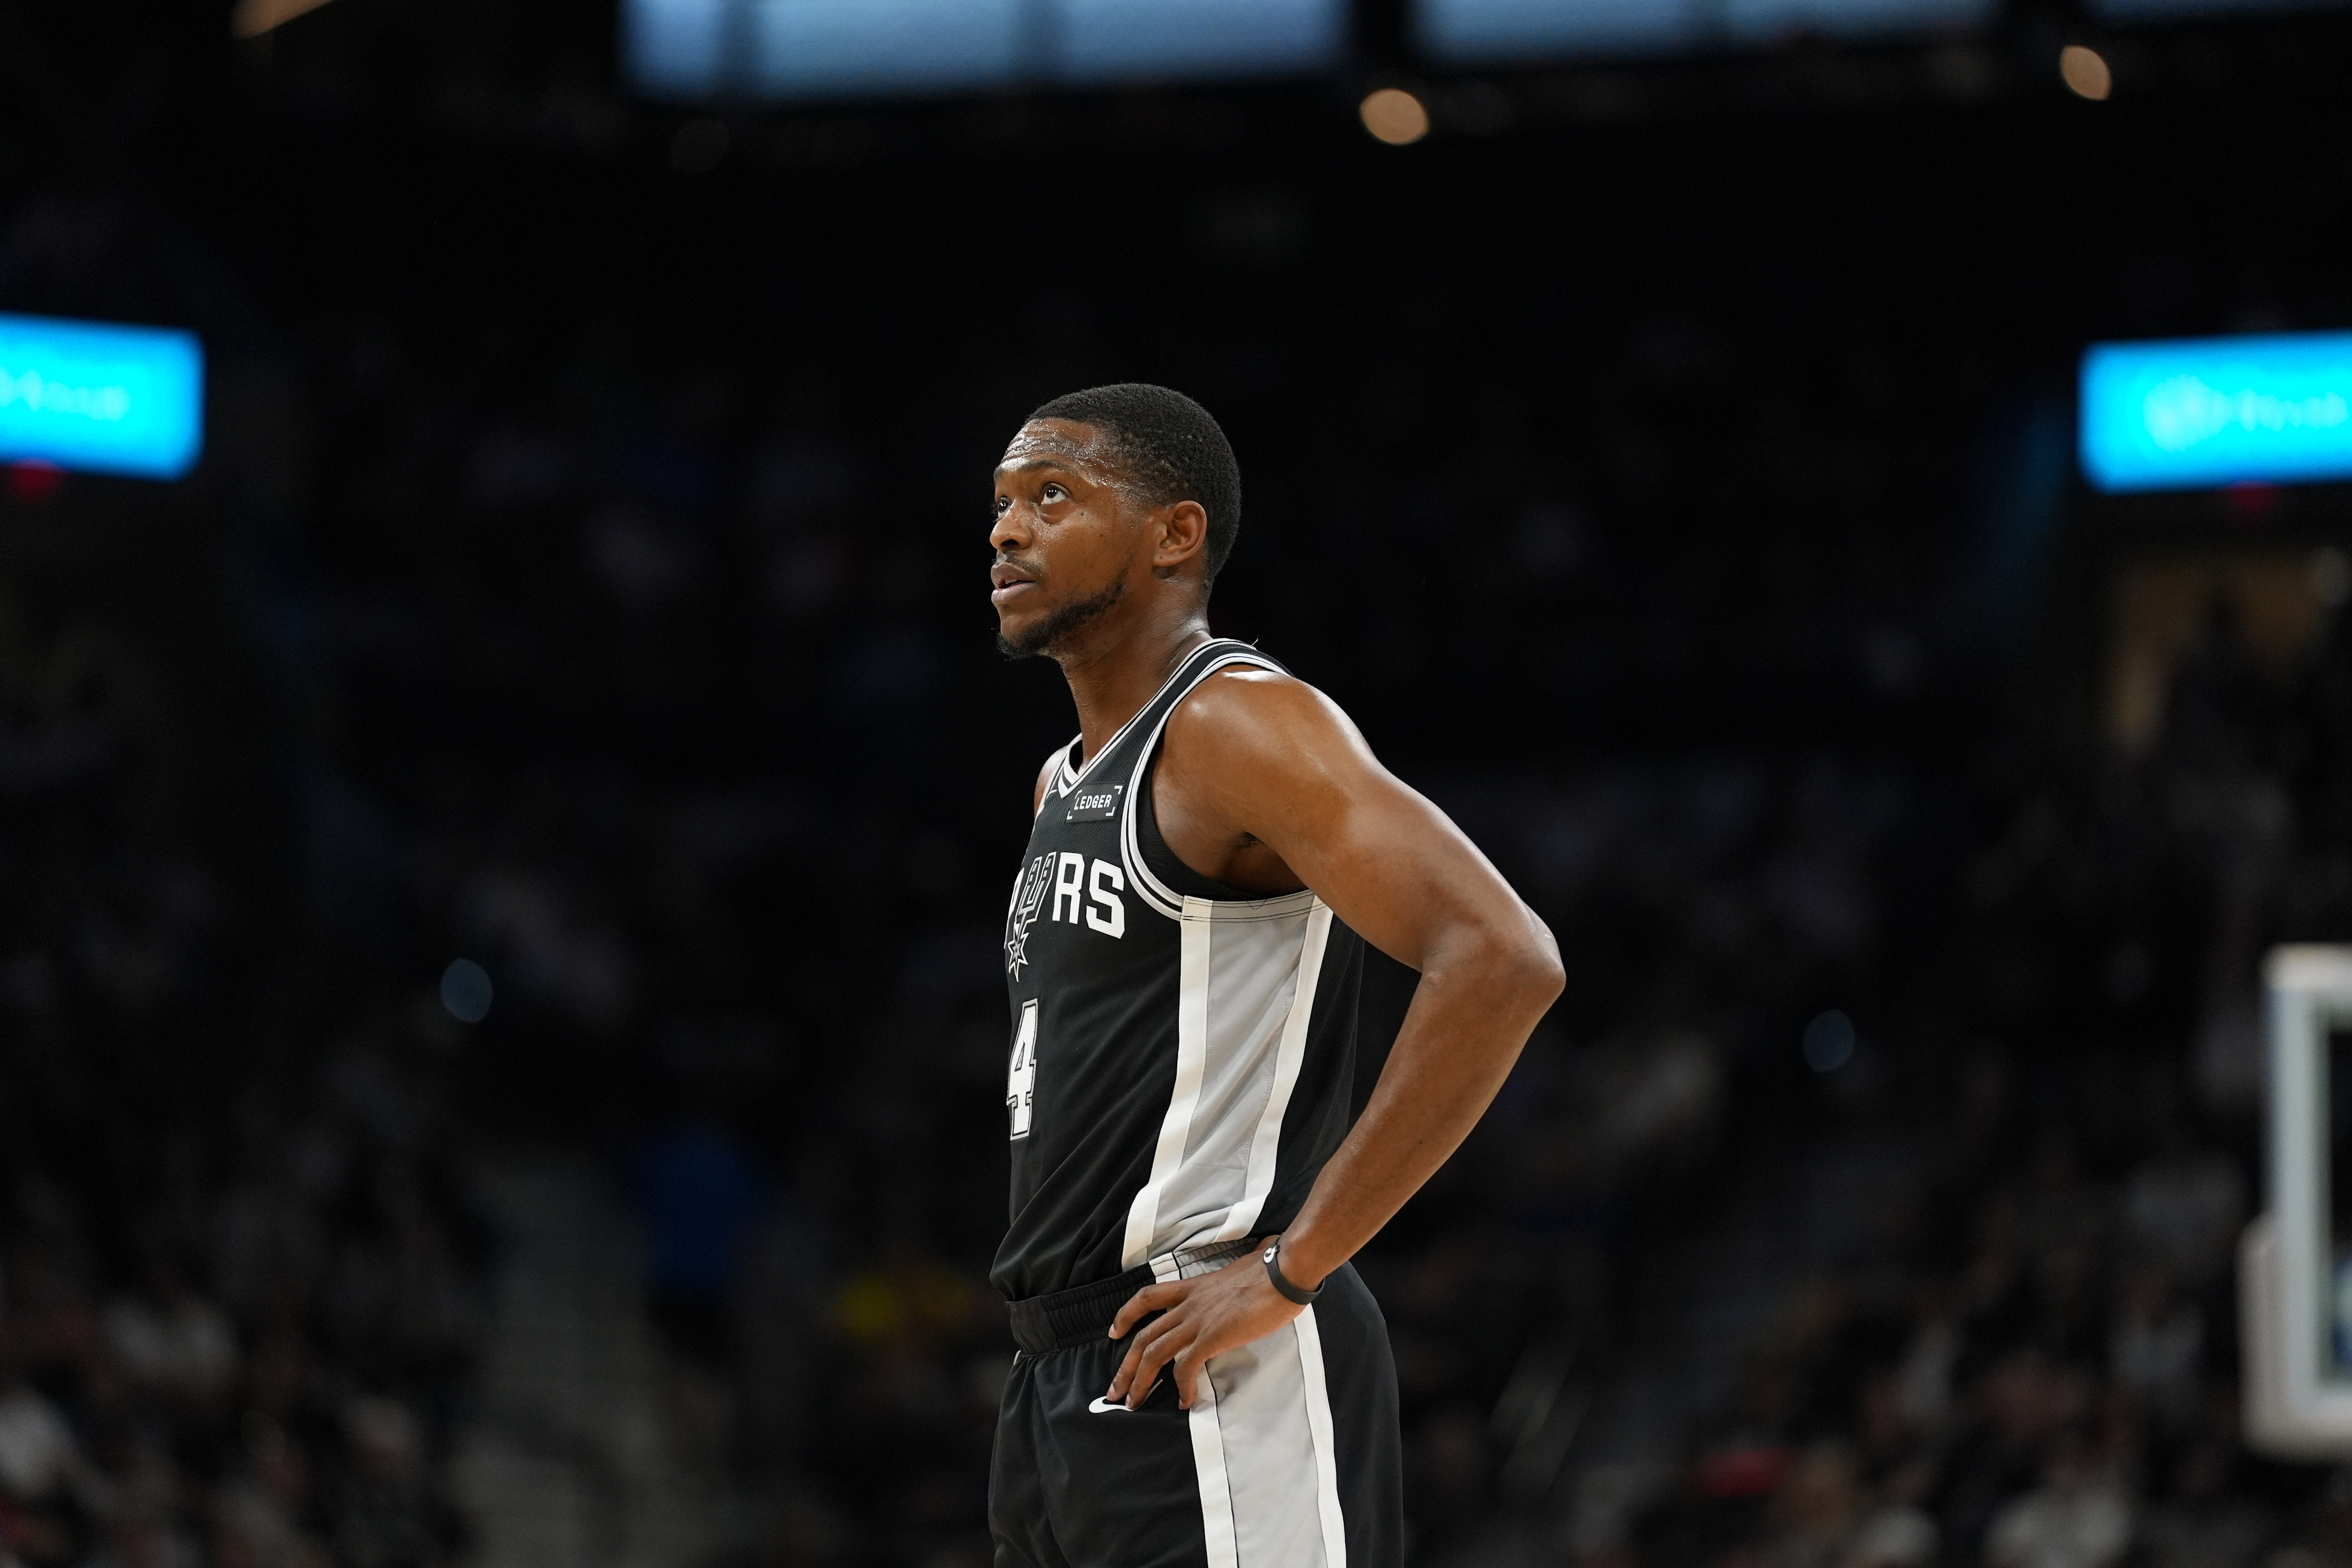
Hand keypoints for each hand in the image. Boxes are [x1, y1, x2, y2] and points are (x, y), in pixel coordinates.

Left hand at [1104, 1244, 1304, 1409]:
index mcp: (1195, 1287)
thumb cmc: (1274, 1266)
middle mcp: (1190, 1304)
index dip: (1126, 1314)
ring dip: (1140, 1381)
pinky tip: (1185, 1401)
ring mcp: (1199, 1320)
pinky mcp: (1213, 1337)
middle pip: (1144, 1334)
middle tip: (1114, 1390)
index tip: (1115, 1331)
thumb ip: (1245, 1264)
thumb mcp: (1248, 1264)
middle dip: (1125, 1366)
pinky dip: (1182, 1387)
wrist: (1285, 1270)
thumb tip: (1263, 1251)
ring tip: (1133, 1403)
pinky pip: (1186, 1366)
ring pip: (1155, 1352)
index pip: (1149, 1297)